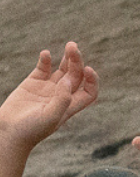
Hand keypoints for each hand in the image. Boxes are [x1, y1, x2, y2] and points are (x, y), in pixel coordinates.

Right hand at [0, 45, 97, 176]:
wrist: (10, 131)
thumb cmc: (32, 130)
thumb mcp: (51, 117)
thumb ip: (62, 99)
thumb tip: (69, 80)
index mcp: (70, 106)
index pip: (89, 92)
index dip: (92, 80)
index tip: (88, 69)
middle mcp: (62, 96)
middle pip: (76, 76)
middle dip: (77, 61)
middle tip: (72, 47)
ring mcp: (48, 88)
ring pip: (63, 69)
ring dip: (67, 58)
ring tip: (70, 45)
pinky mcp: (33, 83)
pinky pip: (43, 68)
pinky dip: (46, 59)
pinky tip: (46, 54)